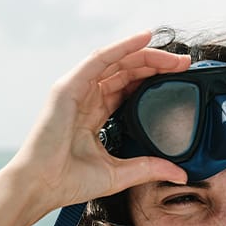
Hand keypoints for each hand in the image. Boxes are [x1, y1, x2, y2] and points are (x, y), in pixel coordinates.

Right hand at [7, 32, 190, 215]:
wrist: (41, 186)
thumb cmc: (70, 181)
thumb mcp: (120, 174)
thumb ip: (150, 168)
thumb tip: (181, 174)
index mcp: (95, 114)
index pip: (128, 88)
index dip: (153, 81)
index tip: (181, 80)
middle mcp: (86, 98)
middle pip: (126, 71)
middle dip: (156, 65)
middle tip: (184, 65)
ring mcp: (76, 90)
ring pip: (116, 62)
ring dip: (146, 55)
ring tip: (173, 56)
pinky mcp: (68, 87)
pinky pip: (99, 58)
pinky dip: (122, 46)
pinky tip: (144, 38)